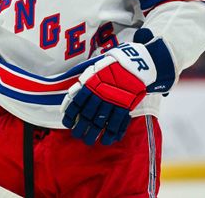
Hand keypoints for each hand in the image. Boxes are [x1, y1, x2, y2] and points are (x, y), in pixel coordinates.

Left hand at [60, 29, 175, 145]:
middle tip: (77, 136)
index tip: (67, 123)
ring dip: (94, 134)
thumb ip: (85, 80)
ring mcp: (114, 101)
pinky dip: (112, 133)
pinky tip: (107, 140)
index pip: (77, 102)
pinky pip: (117, 123)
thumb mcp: (97, 67)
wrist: (137, 63)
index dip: (71, 114)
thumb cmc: (114, 64)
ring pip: (101, 122)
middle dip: (81, 128)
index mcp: (91, 83)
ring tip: (89, 141)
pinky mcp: (126, 106)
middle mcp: (101, 93)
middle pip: (87, 115)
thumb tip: (73, 93)